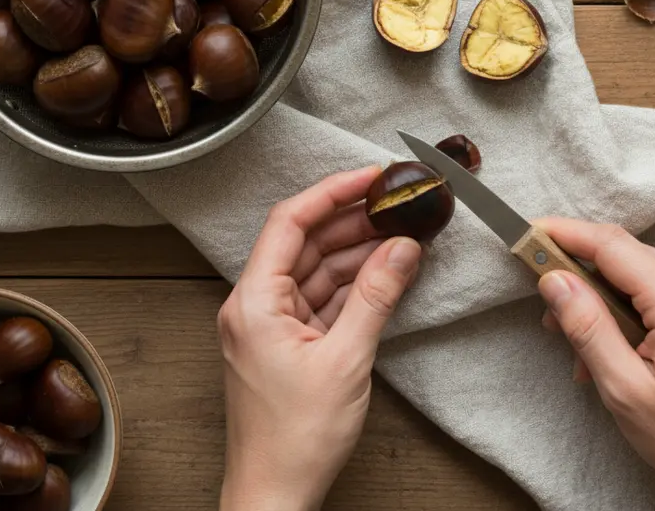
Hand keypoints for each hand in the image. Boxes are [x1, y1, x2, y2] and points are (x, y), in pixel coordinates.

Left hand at [217, 167, 422, 510]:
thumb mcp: (346, 360)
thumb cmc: (295, 440)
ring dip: (358, 252)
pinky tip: (386, 271)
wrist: (275, 495)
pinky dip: (354, 286)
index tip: (370, 176)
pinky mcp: (288, 345)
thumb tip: (402, 248)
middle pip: (305, 243)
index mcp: (252, 302)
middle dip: (353, 221)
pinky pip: (322, 300)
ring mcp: (270, 326)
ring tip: (402, 232)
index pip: (289, 223)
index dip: (331, 192)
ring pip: (317, 270)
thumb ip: (376, 296)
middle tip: (397, 203)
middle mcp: (254, 306)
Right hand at [535, 218, 654, 510]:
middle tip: (548, 313)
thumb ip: (587, 327)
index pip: (611, 246)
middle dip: (579, 275)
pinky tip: (613, 348)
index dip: (564, 234)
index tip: (528, 233)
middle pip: (625, 254)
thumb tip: (554, 279)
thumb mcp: (625, 390)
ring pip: (640, 272)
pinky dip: (628, 310)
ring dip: (603, 298)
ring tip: (581, 349)